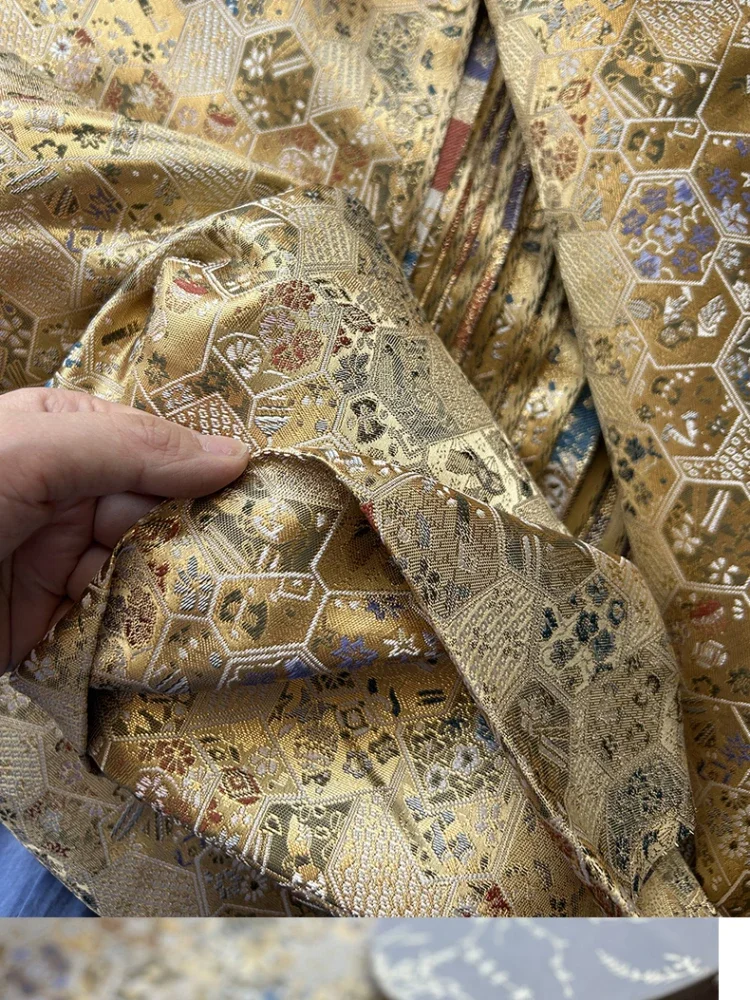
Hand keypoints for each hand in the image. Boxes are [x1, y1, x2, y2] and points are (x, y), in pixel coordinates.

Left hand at [0, 388, 248, 671]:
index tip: (264, 493)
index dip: (206, 467)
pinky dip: (151, 634)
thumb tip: (234, 454)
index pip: (153, 447)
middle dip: (205, 535)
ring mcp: (60, 565)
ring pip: (149, 572)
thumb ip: (128, 447)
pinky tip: (186, 636)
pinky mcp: (53, 626)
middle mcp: (65, 497)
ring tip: (239, 603)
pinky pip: (119, 624)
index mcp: (59, 437)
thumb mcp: (29, 451)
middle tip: (264, 557)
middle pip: (160, 512)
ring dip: (186, 589)